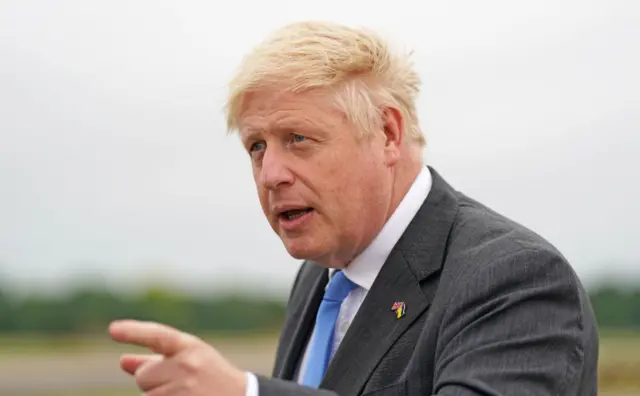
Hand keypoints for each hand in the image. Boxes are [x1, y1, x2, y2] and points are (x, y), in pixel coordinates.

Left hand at [109, 319, 246, 395]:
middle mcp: (187, 366)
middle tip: (180, 383)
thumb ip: (156, 359)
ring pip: (146, 395)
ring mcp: (184, 390)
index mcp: (190, 347)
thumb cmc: (210, 375)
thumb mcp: (189, 359)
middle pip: (143, 376)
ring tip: (186, 393)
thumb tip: (123, 362)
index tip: (113, 329)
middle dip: (154, 381)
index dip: (134, 332)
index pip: (158, 336)